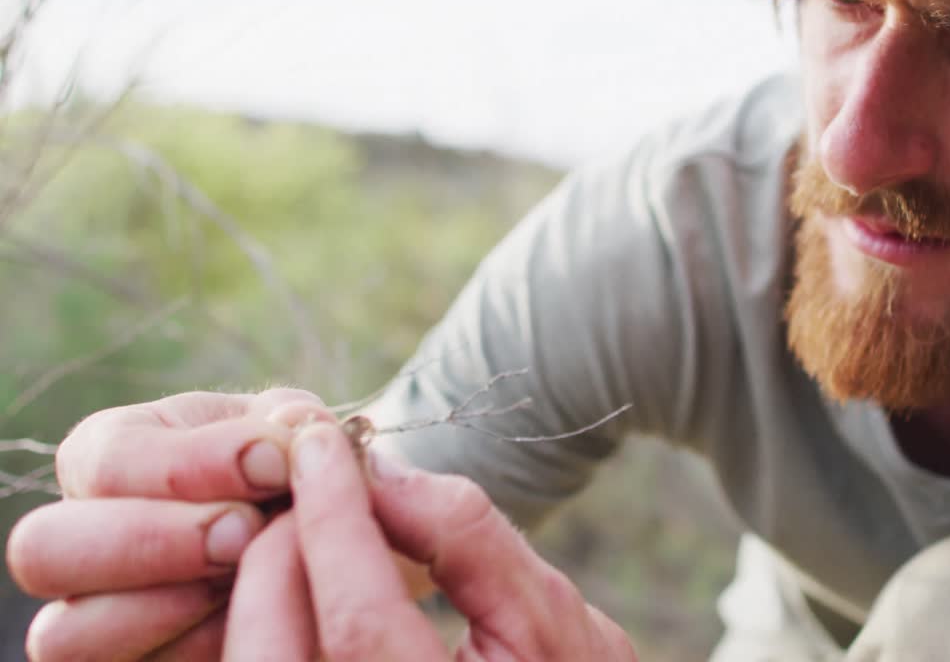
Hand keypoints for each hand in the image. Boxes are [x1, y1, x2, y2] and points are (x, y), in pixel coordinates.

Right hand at [5, 388, 335, 660]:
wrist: (312, 543)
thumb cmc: (290, 473)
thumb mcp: (290, 434)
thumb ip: (288, 423)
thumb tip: (291, 428)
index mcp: (111, 455)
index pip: (103, 460)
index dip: (186, 464)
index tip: (273, 463)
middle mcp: (81, 538)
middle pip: (45, 549)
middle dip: (153, 540)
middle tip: (246, 530)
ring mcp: (93, 614)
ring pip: (66, 634)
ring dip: (164, 608)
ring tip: (244, 579)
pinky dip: (197, 648)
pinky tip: (248, 618)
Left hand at [223, 422, 636, 660]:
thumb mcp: (557, 622)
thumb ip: (472, 542)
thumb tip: (383, 471)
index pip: (357, 617)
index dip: (334, 518)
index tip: (322, 446)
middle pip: (273, 651)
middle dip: (279, 548)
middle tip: (309, 483)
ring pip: (255, 660)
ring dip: (268, 585)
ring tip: (311, 528)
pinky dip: (276, 621)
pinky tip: (312, 580)